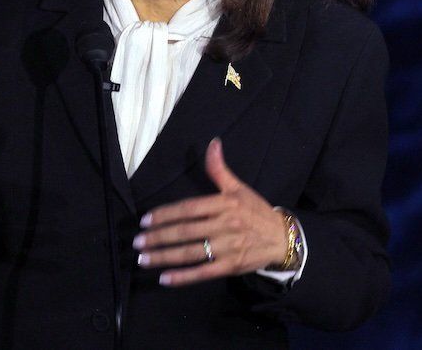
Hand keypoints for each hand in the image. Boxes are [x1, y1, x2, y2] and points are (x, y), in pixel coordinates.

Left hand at [133, 137, 286, 285]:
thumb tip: (212, 143)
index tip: (146, 220)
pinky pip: (203, 272)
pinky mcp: (230, 266)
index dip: (166, 214)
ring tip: (144, 259)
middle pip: (186, 232)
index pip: (189, 209)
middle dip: (159, 237)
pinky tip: (165, 278)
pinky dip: (183, 277)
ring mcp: (228, 248)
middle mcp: (225, 225)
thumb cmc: (256, 211)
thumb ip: (219, 169)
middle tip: (138, 241)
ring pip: (191, 253)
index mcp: (224, 204)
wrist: (283, 238)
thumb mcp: (239, 188)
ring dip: (165, 257)